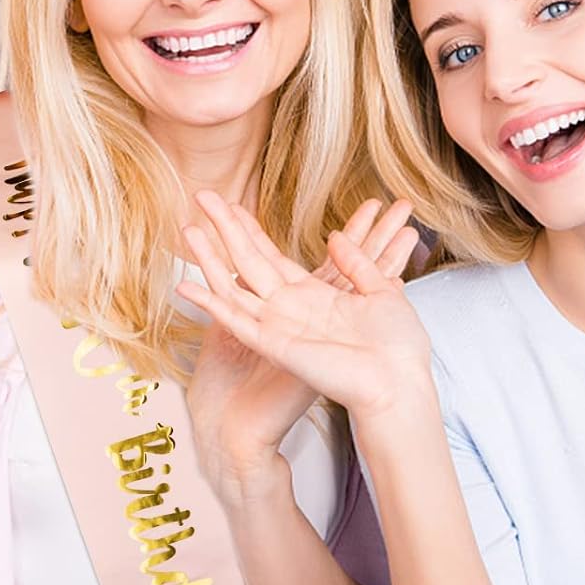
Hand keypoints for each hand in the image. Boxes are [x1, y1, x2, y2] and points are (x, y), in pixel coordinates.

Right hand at [176, 192, 430, 428]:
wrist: (397, 389)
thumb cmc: (396, 349)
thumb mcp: (382, 293)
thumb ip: (358, 263)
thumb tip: (336, 236)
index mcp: (315, 298)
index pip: (273, 255)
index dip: (252, 229)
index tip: (235, 203)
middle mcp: (290, 310)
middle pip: (247, 259)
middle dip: (225, 228)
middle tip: (203, 195)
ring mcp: (279, 326)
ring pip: (233, 283)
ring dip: (208, 256)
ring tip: (186, 227)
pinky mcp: (274, 345)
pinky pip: (235, 321)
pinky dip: (210, 303)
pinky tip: (187, 284)